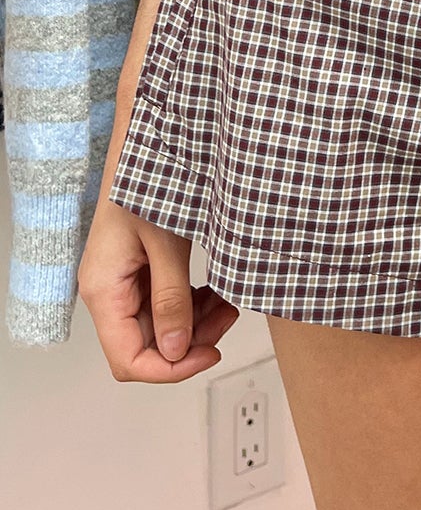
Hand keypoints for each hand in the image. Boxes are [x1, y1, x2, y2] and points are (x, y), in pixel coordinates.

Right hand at [79, 196, 239, 381]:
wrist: (143, 141)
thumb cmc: (146, 180)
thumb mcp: (166, 242)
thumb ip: (171, 298)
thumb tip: (177, 350)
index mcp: (103, 290)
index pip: (127, 360)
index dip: (169, 369)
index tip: (209, 355)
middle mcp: (106, 291)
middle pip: (145, 346)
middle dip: (189, 342)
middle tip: (228, 320)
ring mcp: (121, 281)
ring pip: (157, 326)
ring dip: (194, 323)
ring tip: (228, 304)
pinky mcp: (136, 270)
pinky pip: (161, 302)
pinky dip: (189, 303)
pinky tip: (214, 291)